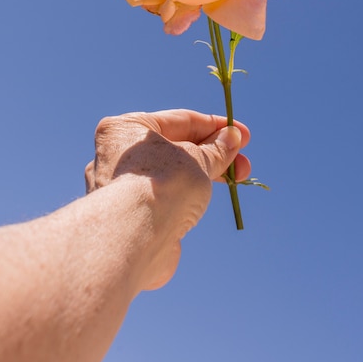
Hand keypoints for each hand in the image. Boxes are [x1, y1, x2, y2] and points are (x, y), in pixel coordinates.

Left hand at [85, 109, 250, 287]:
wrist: (134, 240)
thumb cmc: (162, 185)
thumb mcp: (197, 160)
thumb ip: (216, 150)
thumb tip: (231, 138)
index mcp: (127, 129)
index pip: (179, 121)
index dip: (216, 127)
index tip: (243, 135)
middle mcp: (118, 157)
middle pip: (176, 150)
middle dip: (214, 156)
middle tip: (244, 165)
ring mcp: (123, 189)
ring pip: (172, 176)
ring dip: (204, 176)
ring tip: (236, 181)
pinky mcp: (132, 218)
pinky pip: (166, 200)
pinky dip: (187, 199)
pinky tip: (202, 205)